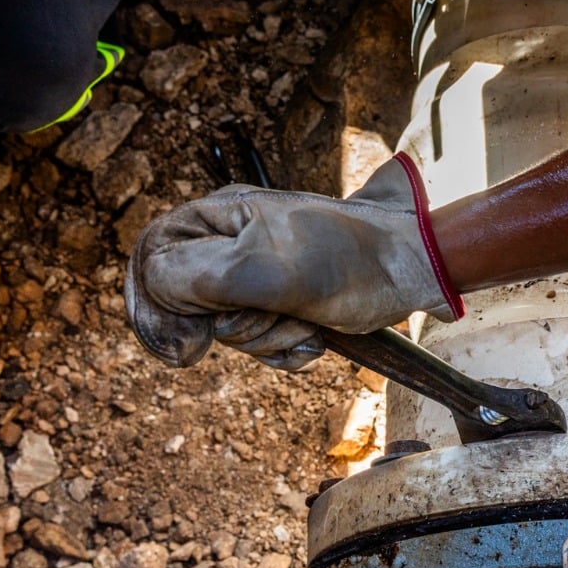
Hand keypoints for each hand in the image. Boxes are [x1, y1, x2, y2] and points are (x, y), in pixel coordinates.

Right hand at [125, 153, 463, 369]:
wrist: (414, 271)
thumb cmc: (347, 259)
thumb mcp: (263, 266)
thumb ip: (195, 277)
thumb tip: (155, 295)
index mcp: (218, 218)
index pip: (153, 258)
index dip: (157, 305)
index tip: (185, 344)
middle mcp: (233, 244)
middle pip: (191, 306)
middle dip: (235, 323)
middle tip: (274, 310)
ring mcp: (260, 278)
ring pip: (231, 332)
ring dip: (271, 337)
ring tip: (307, 317)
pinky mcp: (287, 307)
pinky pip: (264, 346)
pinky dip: (290, 349)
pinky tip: (317, 336)